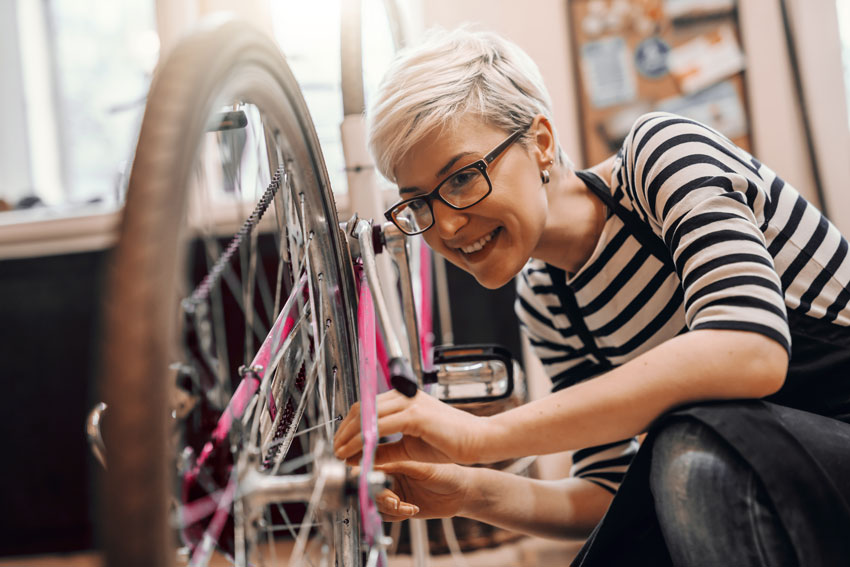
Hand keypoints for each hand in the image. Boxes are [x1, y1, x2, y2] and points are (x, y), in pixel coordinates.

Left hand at [333, 390, 494, 464]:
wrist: (478, 440)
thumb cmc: (450, 443)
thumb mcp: (409, 447)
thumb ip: (386, 449)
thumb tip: (359, 457)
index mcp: (404, 398)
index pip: (367, 406)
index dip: (350, 424)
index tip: (340, 442)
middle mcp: (404, 396)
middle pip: (363, 407)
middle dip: (345, 429)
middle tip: (335, 448)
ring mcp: (410, 403)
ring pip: (369, 416)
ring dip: (350, 436)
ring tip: (341, 453)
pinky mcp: (415, 414)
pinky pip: (381, 427)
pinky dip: (365, 440)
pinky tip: (357, 452)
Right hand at [374, 461, 472, 521]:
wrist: (462, 493)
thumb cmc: (447, 473)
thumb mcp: (421, 467)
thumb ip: (397, 465)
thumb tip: (373, 461)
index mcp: (393, 459)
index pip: (369, 467)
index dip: (366, 477)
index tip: (371, 485)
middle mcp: (391, 475)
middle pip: (369, 488)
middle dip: (380, 497)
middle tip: (394, 501)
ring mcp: (395, 492)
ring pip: (376, 504)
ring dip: (389, 508)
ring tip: (406, 506)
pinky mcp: (400, 507)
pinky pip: (387, 515)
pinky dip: (396, 515)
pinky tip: (413, 509)